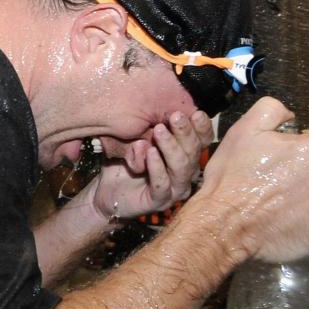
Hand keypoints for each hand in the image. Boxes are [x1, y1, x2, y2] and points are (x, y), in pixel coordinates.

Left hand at [92, 110, 212, 219]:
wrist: (105, 191)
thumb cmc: (125, 163)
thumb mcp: (137, 139)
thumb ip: (151, 127)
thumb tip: (159, 106)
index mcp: (185, 156)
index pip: (202, 141)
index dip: (202, 127)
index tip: (196, 112)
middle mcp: (185, 173)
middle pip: (194, 152)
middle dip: (186, 132)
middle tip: (175, 117)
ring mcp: (174, 189)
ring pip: (181, 167)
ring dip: (171, 147)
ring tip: (159, 131)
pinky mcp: (159, 201)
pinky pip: (162, 184)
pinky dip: (156, 167)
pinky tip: (150, 153)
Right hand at [198, 97, 308, 262]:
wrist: (223, 224)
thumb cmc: (231, 179)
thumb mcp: (242, 131)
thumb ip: (271, 110)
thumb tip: (290, 115)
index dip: (290, 151)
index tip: (272, 163)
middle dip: (300, 174)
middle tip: (271, 185)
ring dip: (305, 197)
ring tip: (276, 205)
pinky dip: (308, 220)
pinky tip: (284, 220)